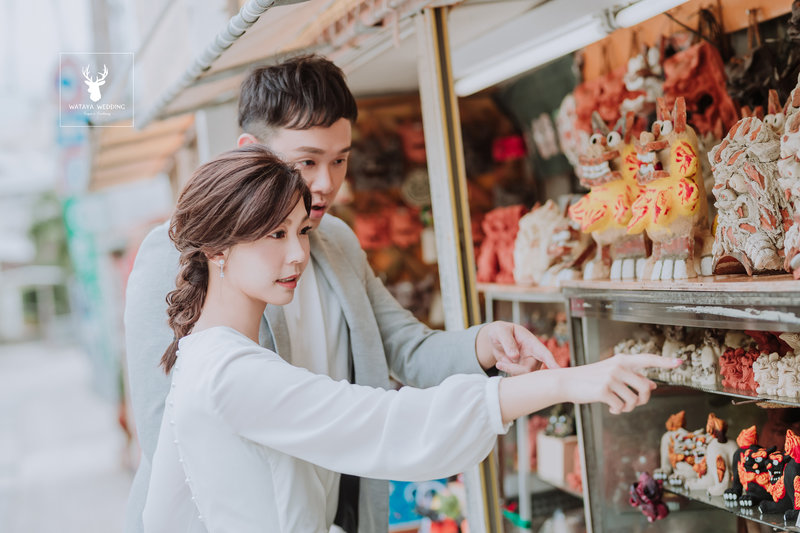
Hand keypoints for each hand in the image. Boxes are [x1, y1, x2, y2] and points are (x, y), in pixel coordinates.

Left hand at [476, 322, 559, 374]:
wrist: (495, 338)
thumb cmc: (501, 331)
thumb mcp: (501, 331)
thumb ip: (508, 342)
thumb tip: (514, 357)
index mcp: (531, 343)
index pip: (544, 353)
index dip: (551, 362)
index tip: (558, 370)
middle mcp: (533, 355)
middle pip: (530, 370)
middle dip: (514, 369)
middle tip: (499, 364)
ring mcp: (528, 364)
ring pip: (524, 376)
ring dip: (510, 371)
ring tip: (499, 363)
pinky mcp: (521, 371)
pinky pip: (517, 378)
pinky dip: (507, 373)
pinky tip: (501, 364)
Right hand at [566, 353, 680, 413]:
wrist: (566, 382)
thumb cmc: (590, 379)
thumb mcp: (612, 374)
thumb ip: (632, 377)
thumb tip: (653, 384)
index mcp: (622, 360)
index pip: (648, 359)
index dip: (665, 361)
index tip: (680, 362)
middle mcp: (618, 366)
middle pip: (646, 387)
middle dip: (643, 400)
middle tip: (633, 404)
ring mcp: (611, 377)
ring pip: (634, 400)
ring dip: (628, 408)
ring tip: (619, 406)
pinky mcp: (603, 390)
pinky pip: (621, 406)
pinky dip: (617, 410)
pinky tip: (610, 408)